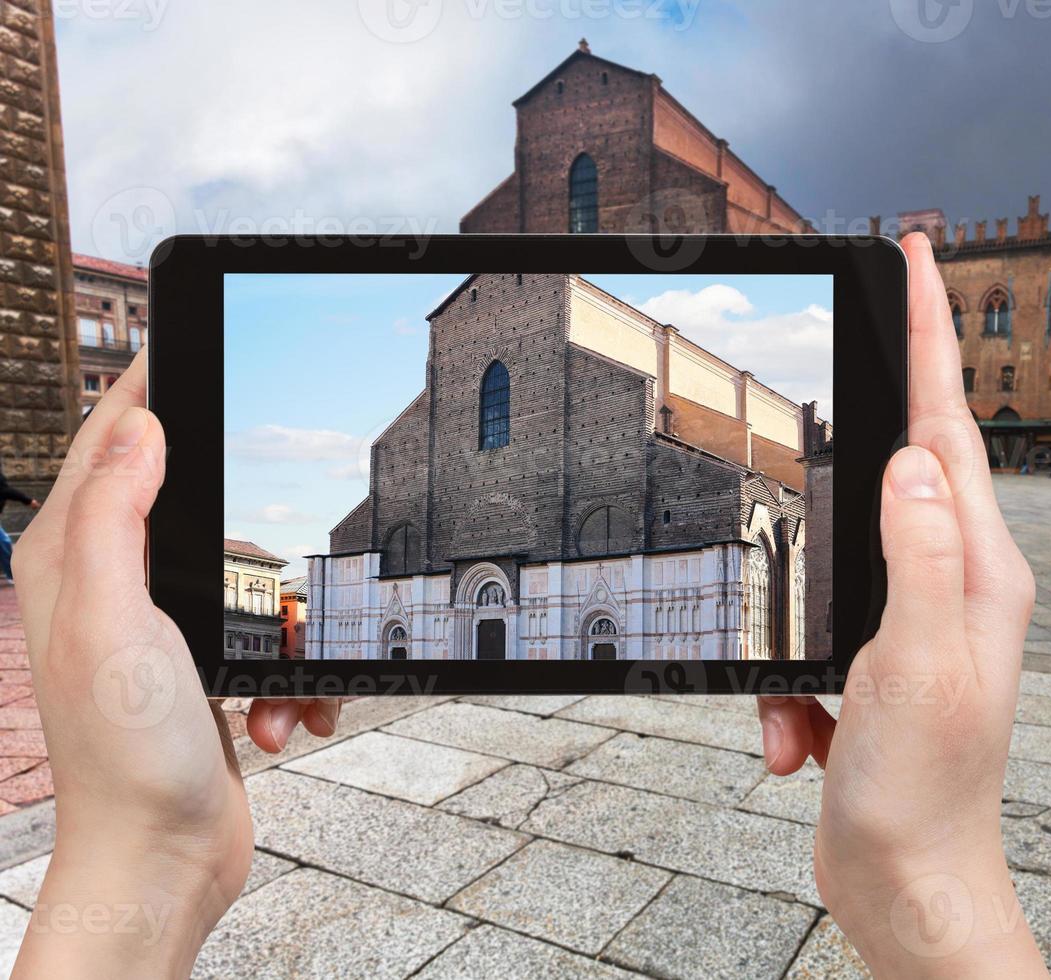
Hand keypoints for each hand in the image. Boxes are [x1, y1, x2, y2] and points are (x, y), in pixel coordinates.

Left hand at [11, 351, 338, 977]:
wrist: (164, 857)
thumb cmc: (127, 756)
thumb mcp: (116, 621)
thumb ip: (115, 519)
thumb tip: (140, 428)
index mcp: (71, 561)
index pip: (110, 441)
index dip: (153, 384)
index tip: (194, 336)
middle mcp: (109, 585)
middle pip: (189, 496)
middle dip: (251, 527)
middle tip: (281, 542)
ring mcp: (158, 628)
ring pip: (245, 570)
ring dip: (282, 620)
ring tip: (281, 672)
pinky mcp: (203, 667)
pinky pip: (267, 633)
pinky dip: (290, 669)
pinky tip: (284, 709)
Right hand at [757, 235, 1046, 977]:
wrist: (908, 888)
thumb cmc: (927, 793)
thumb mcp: (917, 666)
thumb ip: (918, 556)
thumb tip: (912, 457)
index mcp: (976, 570)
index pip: (949, 425)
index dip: (930, 334)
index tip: (914, 255)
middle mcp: (953, 583)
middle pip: (898, 467)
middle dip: (858, 430)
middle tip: (840, 363)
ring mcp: (912, 621)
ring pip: (832, 558)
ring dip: (794, 631)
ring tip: (800, 718)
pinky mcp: (870, 660)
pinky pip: (807, 634)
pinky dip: (785, 685)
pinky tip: (797, 743)